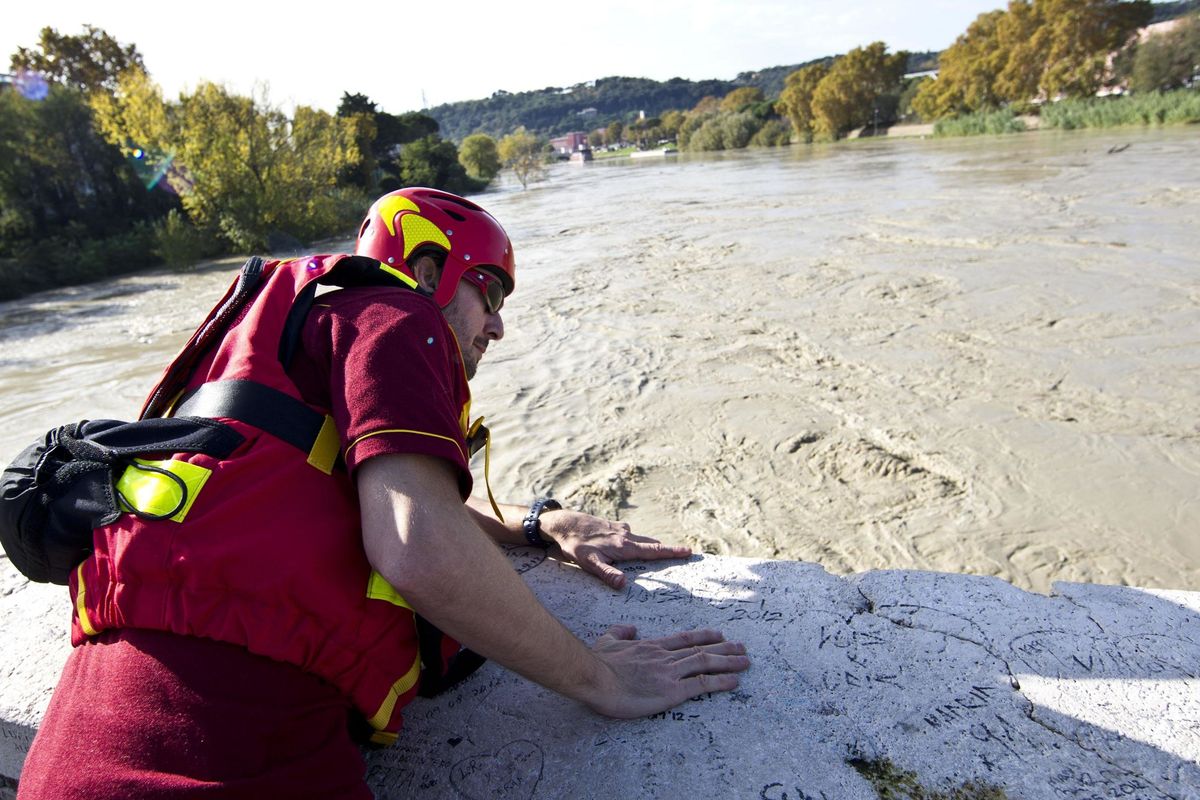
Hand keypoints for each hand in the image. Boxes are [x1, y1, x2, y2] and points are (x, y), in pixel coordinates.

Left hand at [538, 510, 691, 589]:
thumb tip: (624, 585)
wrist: (564, 523)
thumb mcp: (589, 563)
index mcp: (624, 546)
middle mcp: (626, 535)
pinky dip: (635, 543)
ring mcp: (620, 529)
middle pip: (651, 544)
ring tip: (658, 555)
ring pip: (641, 539)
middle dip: (666, 550)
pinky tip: (629, 548)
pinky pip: (629, 536)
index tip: (689, 551)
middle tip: (681, 555)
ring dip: (650, 547)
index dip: (671, 552)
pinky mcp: (613, 526)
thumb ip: (607, 574)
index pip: (653, 551)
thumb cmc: (576, 545)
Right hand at [581, 625, 749, 717]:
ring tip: (745, 661)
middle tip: (741, 647)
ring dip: (729, 662)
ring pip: (706, 663)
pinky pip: (701, 684)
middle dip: (724, 648)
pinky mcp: (671, 691)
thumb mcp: (607, 640)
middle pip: (701, 649)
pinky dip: (720, 681)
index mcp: (651, 646)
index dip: (704, 636)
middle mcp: (665, 656)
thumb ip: (620, 632)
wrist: (595, 677)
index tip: (719, 635)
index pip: (684, 639)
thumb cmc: (598, 662)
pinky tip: (734, 681)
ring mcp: (670, 673)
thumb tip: (630, 628)